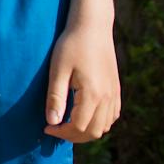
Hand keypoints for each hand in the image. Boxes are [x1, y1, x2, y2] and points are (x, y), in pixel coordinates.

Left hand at [44, 20, 120, 142]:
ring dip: (86, 131)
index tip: (46, 127)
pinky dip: (99, 122)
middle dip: (73, 136)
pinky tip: (83, 115)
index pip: (79, 127)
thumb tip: (52, 121)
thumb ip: (55, 98)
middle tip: (55, 128)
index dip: (62, 133)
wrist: (92, 27)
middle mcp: (108, 98)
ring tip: (67, 123)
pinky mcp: (116, 89)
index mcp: (93, 94)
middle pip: (94, 132)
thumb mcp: (58, 70)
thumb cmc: (72, 45)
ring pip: (105, 126)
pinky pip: (112, 116)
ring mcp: (115, 94)